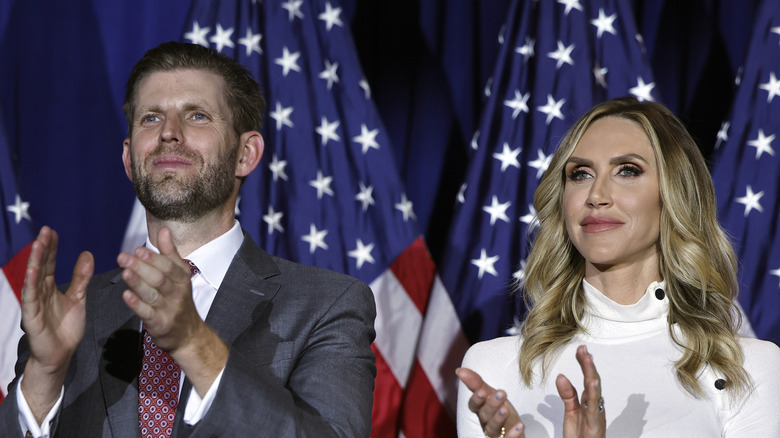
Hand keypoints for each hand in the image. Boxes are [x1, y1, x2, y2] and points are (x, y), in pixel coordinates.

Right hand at [20, 226, 93, 421]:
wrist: (61, 354)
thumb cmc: (66, 327)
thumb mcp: (78, 298)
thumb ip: (81, 278)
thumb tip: (87, 253)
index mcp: (49, 287)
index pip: (49, 263)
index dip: (51, 248)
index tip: (52, 231)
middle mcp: (40, 292)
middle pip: (40, 267)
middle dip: (42, 249)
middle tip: (45, 230)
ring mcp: (34, 304)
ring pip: (34, 279)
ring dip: (35, 262)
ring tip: (38, 245)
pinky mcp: (32, 317)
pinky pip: (31, 298)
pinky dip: (31, 285)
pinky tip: (33, 271)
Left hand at [117, 226, 200, 352]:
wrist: (188, 334)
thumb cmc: (179, 300)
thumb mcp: (180, 276)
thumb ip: (170, 253)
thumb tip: (164, 230)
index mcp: (182, 279)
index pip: (169, 266)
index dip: (154, 258)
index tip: (138, 250)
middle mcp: (177, 293)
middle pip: (159, 278)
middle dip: (141, 267)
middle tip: (123, 257)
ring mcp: (169, 310)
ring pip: (152, 294)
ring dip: (138, 283)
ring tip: (124, 272)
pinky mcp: (160, 324)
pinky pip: (147, 313)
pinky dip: (136, 304)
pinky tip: (126, 295)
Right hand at [457, 368, 525, 436]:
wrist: (513, 429)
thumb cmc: (499, 410)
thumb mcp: (491, 394)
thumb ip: (477, 383)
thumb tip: (460, 370)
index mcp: (481, 410)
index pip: (474, 405)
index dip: (476, 399)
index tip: (481, 391)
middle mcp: (486, 422)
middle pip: (485, 415)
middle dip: (491, 404)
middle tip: (501, 393)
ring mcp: (496, 433)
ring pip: (493, 428)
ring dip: (498, 418)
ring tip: (506, 409)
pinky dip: (512, 434)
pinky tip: (519, 425)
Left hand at [555, 345, 605, 437]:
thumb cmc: (581, 435)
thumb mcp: (571, 412)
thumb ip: (567, 395)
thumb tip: (561, 376)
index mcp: (588, 401)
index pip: (586, 377)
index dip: (583, 363)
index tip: (579, 349)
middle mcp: (594, 405)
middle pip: (592, 380)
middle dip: (588, 364)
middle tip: (583, 348)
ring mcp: (596, 414)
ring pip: (595, 390)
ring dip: (592, 373)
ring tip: (588, 358)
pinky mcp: (594, 424)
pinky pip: (594, 407)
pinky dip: (594, 394)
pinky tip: (592, 382)